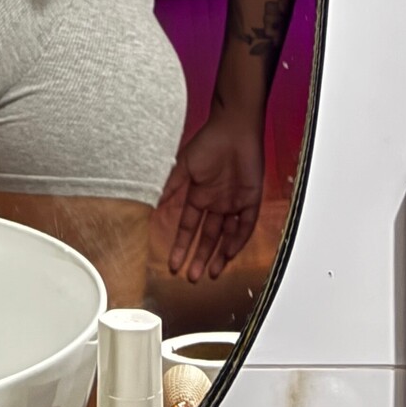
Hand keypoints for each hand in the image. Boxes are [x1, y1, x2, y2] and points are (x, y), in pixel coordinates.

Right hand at [159, 113, 264, 280]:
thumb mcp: (184, 167)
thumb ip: (171, 187)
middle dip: (199, 258)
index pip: (188, 228)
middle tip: (191, 277)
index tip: (173, 265)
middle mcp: (216, 204)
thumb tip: (154, 205)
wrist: (234, 129)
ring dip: (219, 255)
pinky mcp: (251, 200)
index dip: (181, 246)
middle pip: (207, 238)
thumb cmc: (208, 143)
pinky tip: (228, 252)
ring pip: (226, 237)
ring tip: (211, 273)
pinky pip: (245, 225)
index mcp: (199, 196)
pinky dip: (237, 240)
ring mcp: (234, 203)